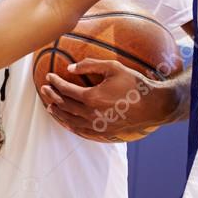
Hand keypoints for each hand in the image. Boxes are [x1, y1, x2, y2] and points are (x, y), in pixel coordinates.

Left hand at [40, 58, 178, 138]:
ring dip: (58, 112)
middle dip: (52, 96)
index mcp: (92, 97)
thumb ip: (89, 65)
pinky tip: (66, 121)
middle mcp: (92, 113)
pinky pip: (81, 131)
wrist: (153, 106)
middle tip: (44, 89)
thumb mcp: (113, 67)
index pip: (66, 90)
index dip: (55, 83)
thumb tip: (70, 69)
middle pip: (65, 105)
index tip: (49, 77)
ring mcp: (97, 125)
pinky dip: (70, 125)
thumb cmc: (133, 83)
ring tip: (50, 106)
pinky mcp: (103, 132)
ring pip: (70, 120)